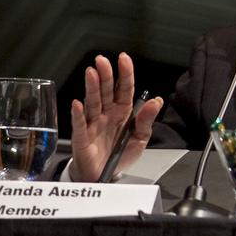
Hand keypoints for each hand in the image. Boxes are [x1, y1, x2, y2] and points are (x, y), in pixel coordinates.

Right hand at [69, 53, 162, 181]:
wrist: (103, 176)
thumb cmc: (120, 155)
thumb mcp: (140, 139)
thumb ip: (146, 120)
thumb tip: (157, 101)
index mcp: (123, 112)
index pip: (124, 89)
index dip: (124, 74)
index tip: (123, 59)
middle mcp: (107, 114)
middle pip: (106, 91)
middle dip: (105, 75)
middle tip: (102, 61)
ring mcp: (93, 124)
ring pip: (92, 102)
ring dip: (91, 88)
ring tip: (91, 73)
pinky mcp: (82, 137)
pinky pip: (79, 124)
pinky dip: (78, 114)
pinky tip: (78, 103)